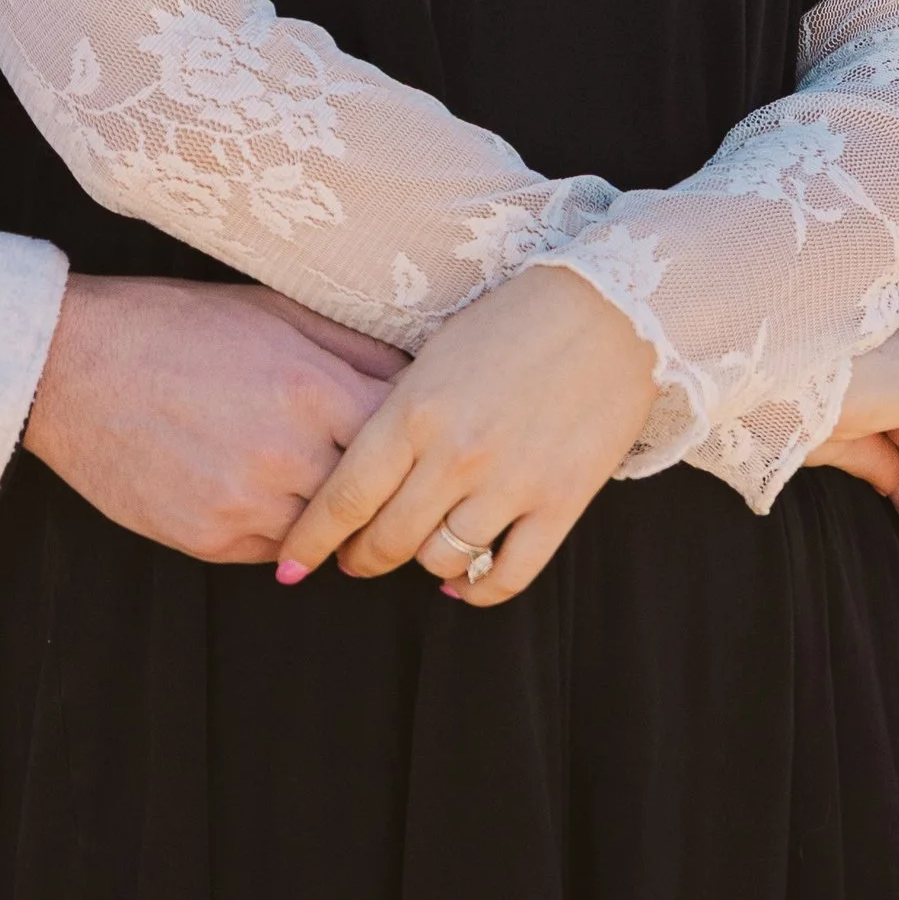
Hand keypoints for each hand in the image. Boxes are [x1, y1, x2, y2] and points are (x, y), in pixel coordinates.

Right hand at [23, 273, 396, 562]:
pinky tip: (265, 493)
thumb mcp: (272, 310)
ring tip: (316, 482)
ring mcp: (245, 505)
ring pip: (325, 532)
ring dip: (329, 514)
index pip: (403, 437)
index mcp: (309, 389)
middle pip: (372, 496)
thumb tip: (416, 378)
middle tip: (390, 481)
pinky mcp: (207, 540)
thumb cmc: (175, 325)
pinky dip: (280, 529)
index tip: (418, 438)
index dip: (414, 438)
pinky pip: (274, 552)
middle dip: (382, 487)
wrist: (71, 366)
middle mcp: (285, 455)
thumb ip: (353, 347)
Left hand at [271, 263, 659, 607]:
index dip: (311, 541)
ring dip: (422, 565)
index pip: (345, 497)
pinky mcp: (561, 502)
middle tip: (354, 560)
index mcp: (415, 411)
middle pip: (388, 538)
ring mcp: (511, 483)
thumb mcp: (432, 359)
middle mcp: (456, 455)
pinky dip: (479, 589)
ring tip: (418, 554)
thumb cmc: (511, 323)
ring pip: (443, 560)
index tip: (291, 565)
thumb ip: (396, 416)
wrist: (607, 310)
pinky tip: (464, 580)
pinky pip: (509, 574)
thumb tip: (361, 472)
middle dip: (362, 559)